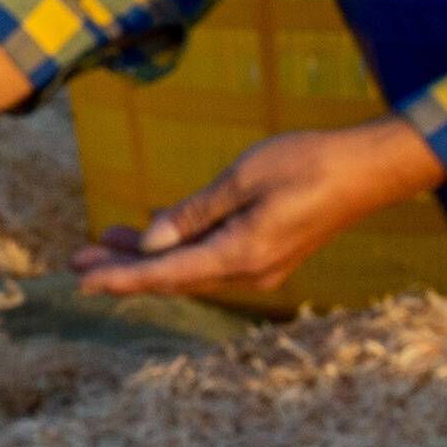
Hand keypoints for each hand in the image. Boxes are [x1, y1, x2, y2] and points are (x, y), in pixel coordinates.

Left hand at [77, 117, 446, 301]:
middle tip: (78, 258)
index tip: (82, 282)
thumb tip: (153, 243)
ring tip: (106, 243)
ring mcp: (261, 266)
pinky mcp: (268, 253)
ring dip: (150, 256)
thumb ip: (194, 214)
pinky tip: (155, 233)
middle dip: (124, 267)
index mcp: (240, 255)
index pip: (166, 274)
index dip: (121, 278)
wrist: (369, 169)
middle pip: (173, 276)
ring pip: (191, 267)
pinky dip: (180, 248)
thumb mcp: (242, 180)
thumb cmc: (309, 163)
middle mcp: (248, 271)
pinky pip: (212, 258)